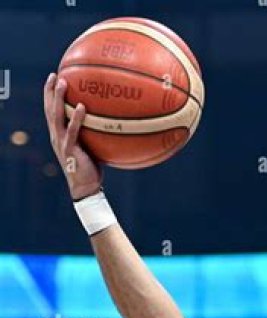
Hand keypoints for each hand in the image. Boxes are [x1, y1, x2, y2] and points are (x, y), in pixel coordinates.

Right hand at [43, 72, 102, 200]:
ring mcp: (61, 142)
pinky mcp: (69, 150)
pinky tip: (81, 106)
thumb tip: (110, 122)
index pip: (52, 111)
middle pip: (49, 109)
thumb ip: (94, 134)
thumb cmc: (91, 169)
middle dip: (50, 91)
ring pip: (56, 116)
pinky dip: (76, 118)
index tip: (54, 78)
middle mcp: (56, 136)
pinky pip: (72, 131)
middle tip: (54, 74)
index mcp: (59, 135)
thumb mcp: (91, 148)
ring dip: (57, 98)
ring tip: (63, 82)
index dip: (50, 95)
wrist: (86, 188)